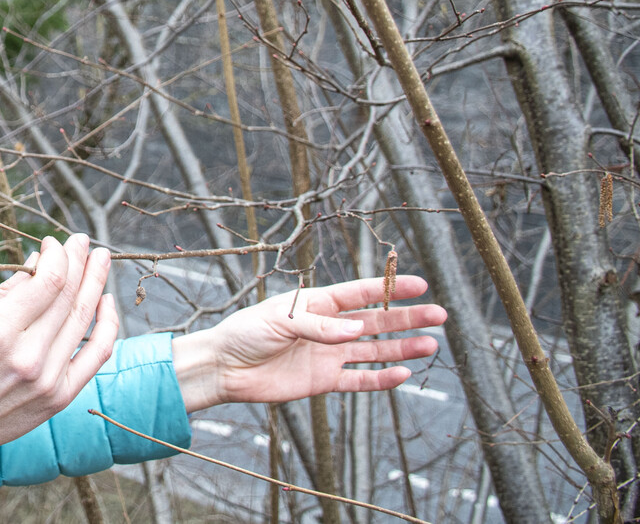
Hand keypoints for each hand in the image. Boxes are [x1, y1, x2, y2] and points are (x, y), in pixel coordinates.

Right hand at [0, 234, 118, 496]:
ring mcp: (47, 379)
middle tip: (83, 241)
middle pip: (69, 295)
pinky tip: (106, 301)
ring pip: (84, 319)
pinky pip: (96, 354)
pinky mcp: (60, 397)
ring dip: (96, 284)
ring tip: (101, 260)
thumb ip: (6, 290)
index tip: (52, 243)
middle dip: (79, 261)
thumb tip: (38, 261)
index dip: (57, 255)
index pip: (48, 280)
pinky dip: (107, 324)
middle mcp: (27, 355)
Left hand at [171, 275, 447, 411]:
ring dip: (401, 347)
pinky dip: (380, 378)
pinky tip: (402, 374)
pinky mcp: (322, 379)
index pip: (359, 294)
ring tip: (431, 345)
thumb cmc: (244, 333)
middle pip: (375, 321)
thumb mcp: (278, 322)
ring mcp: (327, 354)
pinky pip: (358, 379)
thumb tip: (356, 330)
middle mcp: (327, 327)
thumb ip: (317, 326)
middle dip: (407, 318)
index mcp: (315, 303)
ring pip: (373, 350)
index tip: (419, 285)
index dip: (389, 289)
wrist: (225, 368)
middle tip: (439, 315)